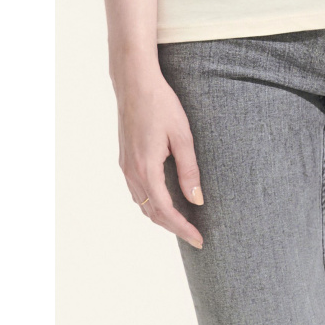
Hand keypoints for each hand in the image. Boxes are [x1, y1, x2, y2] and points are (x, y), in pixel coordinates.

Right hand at [113, 62, 204, 247]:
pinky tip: (166, 202)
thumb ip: (189, 169)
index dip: (182, 228)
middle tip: (196, 237)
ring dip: (162, 217)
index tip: (199, 240)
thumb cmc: (162, 105)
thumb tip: (196, 200)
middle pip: (152, 212)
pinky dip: (151, 204)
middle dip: (174, 228)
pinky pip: (137, 191)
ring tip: (184, 224)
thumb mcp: (183, 136)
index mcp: (146, 168)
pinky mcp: (125, 160)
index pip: (165, 210)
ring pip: (142, 204)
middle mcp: (131, 172)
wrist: (134, 84)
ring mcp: (126, 167)